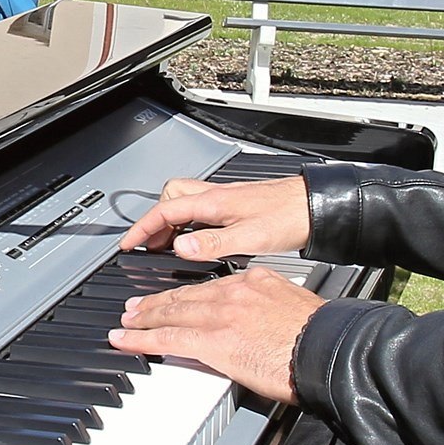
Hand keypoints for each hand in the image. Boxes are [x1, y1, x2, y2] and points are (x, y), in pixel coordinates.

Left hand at [108, 268, 324, 403]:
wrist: (327, 351)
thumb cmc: (320, 337)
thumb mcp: (294, 307)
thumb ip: (270, 308)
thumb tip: (261, 322)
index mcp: (255, 281)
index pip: (211, 286)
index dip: (187, 294)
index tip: (176, 299)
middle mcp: (234, 292)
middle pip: (186, 296)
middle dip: (158, 303)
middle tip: (137, 307)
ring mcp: (221, 315)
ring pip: (172, 313)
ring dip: (144, 318)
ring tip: (127, 322)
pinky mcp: (213, 341)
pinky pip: (167, 338)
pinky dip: (141, 339)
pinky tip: (125, 340)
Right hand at [119, 176, 311, 263]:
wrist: (315, 207)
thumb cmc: (289, 217)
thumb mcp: (251, 237)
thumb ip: (214, 243)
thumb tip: (181, 248)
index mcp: (214, 202)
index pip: (165, 210)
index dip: (143, 227)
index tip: (129, 243)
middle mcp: (217, 196)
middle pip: (170, 198)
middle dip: (155, 220)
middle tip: (151, 244)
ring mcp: (226, 199)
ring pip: (185, 201)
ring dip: (172, 220)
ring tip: (169, 245)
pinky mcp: (237, 205)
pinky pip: (200, 209)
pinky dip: (190, 223)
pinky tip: (199, 239)